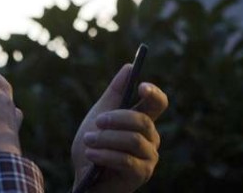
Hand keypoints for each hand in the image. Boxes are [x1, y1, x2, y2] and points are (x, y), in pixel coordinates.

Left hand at [71, 64, 167, 192]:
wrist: (84, 177)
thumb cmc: (93, 145)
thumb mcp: (99, 114)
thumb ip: (115, 93)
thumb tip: (129, 66)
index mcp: (142, 119)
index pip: (158, 103)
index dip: (153, 93)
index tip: (140, 87)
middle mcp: (151, 137)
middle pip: (142, 120)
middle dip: (116, 119)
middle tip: (96, 121)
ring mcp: (149, 157)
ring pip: (133, 140)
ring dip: (106, 139)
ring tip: (87, 141)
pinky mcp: (142, 174)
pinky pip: (127, 160)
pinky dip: (105, 155)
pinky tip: (91, 154)